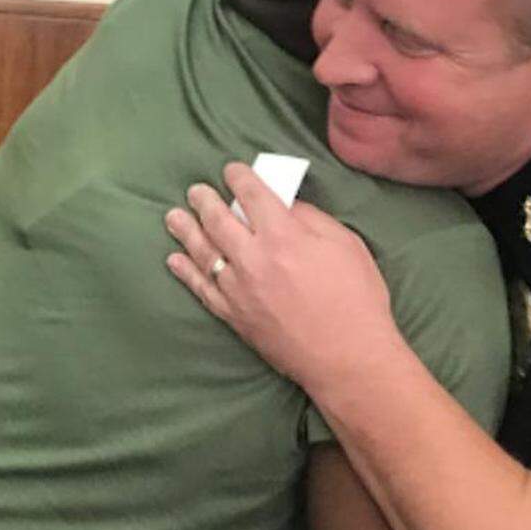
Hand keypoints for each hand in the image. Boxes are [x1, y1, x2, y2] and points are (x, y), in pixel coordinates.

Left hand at [164, 163, 401, 391]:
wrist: (347, 358)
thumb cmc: (356, 299)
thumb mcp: (346, 245)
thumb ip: (312, 219)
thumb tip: (285, 206)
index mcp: (283, 234)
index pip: (252, 195)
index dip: (239, 178)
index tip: (231, 171)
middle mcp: (253, 258)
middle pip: (219, 220)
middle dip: (205, 201)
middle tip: (196, 191)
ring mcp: (239, 289)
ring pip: (204, 252)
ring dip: (186, 231)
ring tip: (174, 217)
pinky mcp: (235, 316)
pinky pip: (203, 290)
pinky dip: (187, 273)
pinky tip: (176, 261)